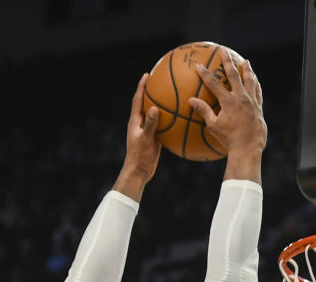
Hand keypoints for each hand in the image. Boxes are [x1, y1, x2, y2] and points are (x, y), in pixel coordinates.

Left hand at [116, 74, 160, 199]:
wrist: (139, 172)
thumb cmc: (139, 157)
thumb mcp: (145, 140)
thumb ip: (150, 125)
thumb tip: (154, 109)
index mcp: (135, 122)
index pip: (138, 100)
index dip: (142, 87)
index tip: (147, 74)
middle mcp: (141, 123)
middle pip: (146, 102)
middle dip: (152, 90)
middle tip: (160, 78)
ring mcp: (148, 130)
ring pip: (155, 113)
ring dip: (162, 103)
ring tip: (172, 92)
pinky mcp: (154, 137)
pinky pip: (163, 124)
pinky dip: (169, 117)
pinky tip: (180, 114)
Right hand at [189, 50, 265, 155]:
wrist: (248, 146)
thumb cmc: (228, 139)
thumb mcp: (213, 126)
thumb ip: (203, 111)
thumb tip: (191, 100)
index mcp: (228, 101)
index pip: (214, 84)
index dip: (205, 74)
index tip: (198, 65)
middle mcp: (241, 97)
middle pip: (234, 75)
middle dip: (228, 62)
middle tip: (225, 51)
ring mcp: (251, 101)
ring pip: (250, 80)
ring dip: (247, 69)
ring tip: (246, 61)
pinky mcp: (259, 106)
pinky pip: (258, 91)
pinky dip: (255, 84)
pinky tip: (255, 80)